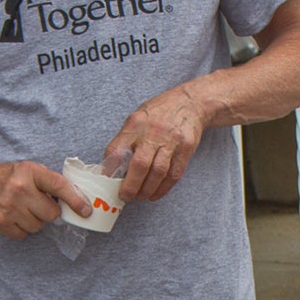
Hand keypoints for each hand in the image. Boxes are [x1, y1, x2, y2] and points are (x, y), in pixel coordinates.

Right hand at [0, 160, 89, 236]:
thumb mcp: (21, 170)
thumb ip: (43, 182)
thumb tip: (72, 200)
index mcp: (28, 171)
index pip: (59, 186)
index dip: (75, 200)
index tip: (86, 210)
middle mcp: (19, 189)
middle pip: (51, 213)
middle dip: (46, 212)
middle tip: (35, 204)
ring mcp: (9, 208)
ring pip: (38, 226)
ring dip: (32, 221)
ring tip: (19, 209)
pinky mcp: (0, 223)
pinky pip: (23, 235)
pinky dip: (19, 229)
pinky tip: (10, 217)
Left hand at [104, 83, 211, 200]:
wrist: (190, 102)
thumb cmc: (159, 113)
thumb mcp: (137, 118)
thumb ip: (125, 139)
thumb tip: (112, 166)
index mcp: (136, 123)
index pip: (117, 148)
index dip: (111, 168)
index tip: (109, 181)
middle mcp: (153, 132)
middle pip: (140, 164)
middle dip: (131, 186)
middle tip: (126, 196)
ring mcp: (172, 141)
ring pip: (158, 173)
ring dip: (147, 189)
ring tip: (140, 196)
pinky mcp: (186, 149)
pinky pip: (173, 175)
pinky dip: (163, 188)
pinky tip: (155, 194)